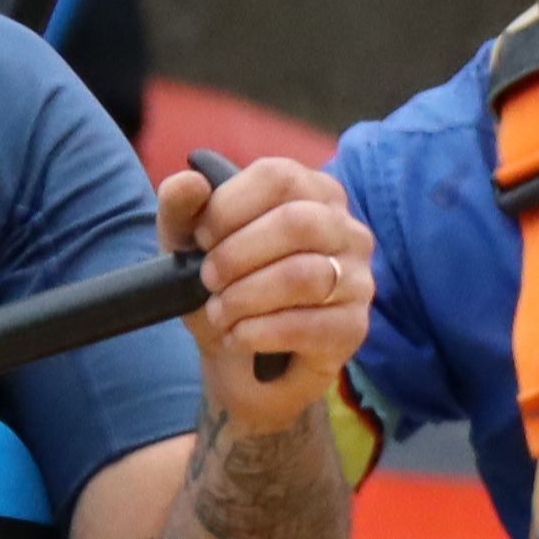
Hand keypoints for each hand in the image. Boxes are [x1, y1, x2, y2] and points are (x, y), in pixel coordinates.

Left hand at [159, 152, 374, 423]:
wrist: (240, 361)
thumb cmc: (224, 288)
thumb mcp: (188, 244)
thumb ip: (180, 206)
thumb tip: (189, 181)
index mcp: (312, 193)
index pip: (279, 177)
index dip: (229, 206)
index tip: (201, 238)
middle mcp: (346, 229)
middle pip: (297, 223)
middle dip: (236, 255)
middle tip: (207, 280)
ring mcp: (358, 279)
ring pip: (303, 276)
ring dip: (245, 297)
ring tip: (219, 312)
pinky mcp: (353, 327)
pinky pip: (307, 325)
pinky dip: (257, 333)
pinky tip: (238, 337)